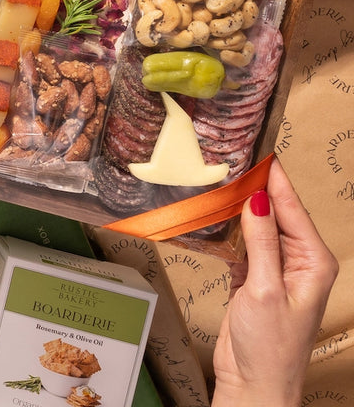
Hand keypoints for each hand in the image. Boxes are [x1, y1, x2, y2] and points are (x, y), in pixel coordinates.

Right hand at [211, 157, 337, 405]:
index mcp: (313, 261)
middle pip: (276, 211)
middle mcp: (298, 260)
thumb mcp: (264, 289)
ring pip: (258, 223)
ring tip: (222, 175)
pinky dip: (231, 224)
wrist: (253, 384)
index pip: (292, 207)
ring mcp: (276, 267)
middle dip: (256, 185)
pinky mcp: (255, 275)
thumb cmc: (269, 347)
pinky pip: (245, 239)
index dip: (275, 177)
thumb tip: (257, 199)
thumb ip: (261, 242)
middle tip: (232, 156)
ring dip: (241, 204)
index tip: (259, 148)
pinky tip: (218, 209)